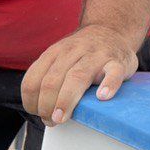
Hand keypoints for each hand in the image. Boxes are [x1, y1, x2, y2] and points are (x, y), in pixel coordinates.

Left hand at [21, 25, 138, 125]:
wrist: (111, 29)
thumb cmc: (83, 53)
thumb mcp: (60, 58)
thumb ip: (49, 78)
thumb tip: (41, 112)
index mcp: (54, 53)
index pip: (33, 79)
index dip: (30, 100)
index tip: (36, 113)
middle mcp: (72, 52)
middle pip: (52, 81)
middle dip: (46, 105)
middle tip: (51, 120)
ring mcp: (96, 55)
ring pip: (77, 77)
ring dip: (65, 100)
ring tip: (61, 118)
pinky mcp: (118, 61)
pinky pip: (113, 72)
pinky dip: (108, 85)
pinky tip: (102, 97)